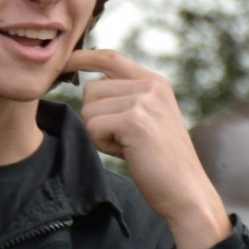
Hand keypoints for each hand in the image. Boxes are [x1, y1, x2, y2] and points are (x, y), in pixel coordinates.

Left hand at [66, 48, 228, 248]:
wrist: (185, 191)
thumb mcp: (145, 118)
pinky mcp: (134, 120)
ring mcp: (144, 100)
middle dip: (95, 118)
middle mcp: (151, 85)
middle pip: (91, 88)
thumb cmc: (159, 161)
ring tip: (128, 146)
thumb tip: (88, 84)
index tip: (63, 63)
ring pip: (88, 109)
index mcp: (154, 82)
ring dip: (99, 133)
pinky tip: (127, 153)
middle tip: (123, 139)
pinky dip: (102, 145)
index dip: (82, 57)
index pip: (109, 57)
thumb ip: (124, 98)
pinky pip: (92, 127)